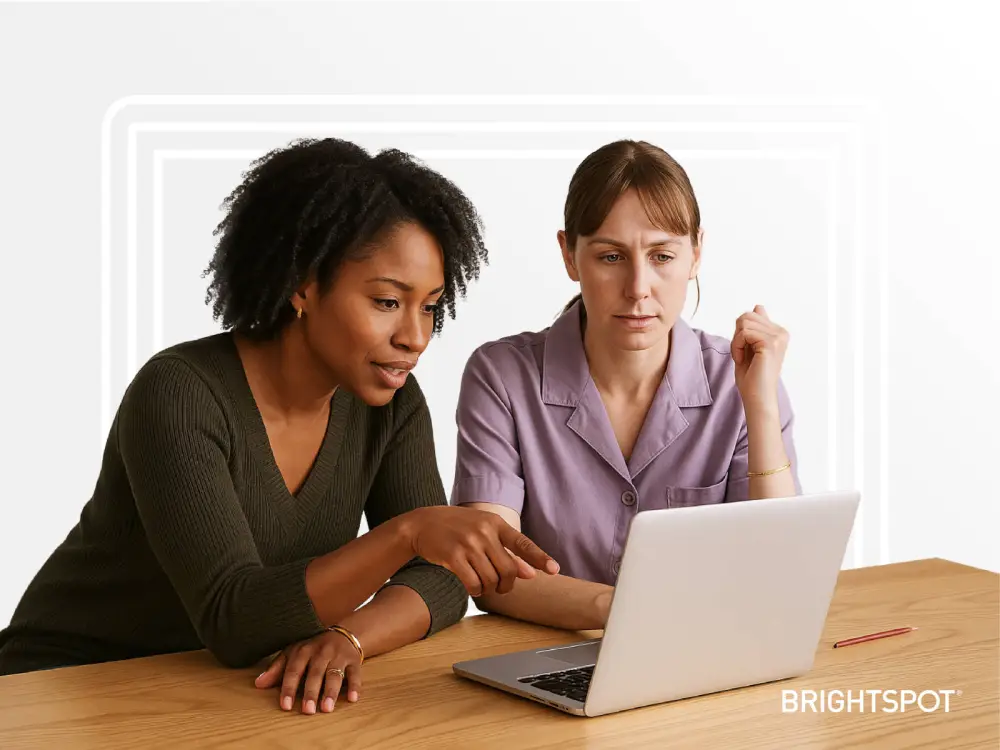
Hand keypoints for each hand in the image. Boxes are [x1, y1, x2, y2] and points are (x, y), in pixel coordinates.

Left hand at [255, 630, 361, 714]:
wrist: (344, 634)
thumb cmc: (313, 648)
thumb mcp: (293, 653)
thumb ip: (277, 669)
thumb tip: (258, 684)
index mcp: (303, 650)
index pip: (294, 670)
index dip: (289, 688)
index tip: (285, 705)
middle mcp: (321, 652)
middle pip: (315, 673)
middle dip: (311, 692)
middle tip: (307, 711)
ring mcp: (339, 655)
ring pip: (335, 674)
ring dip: (331, 691)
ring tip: (327, 708)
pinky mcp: (354, 660)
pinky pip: (355, 673)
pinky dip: (355, 686)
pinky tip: (352, 699)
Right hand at [401, 506, 559, 596]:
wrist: (422, 523)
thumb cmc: (458, 528)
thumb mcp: (483, 532)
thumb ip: (507, 551)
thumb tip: (530, 574)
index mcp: (495, 522)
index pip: (522, 542)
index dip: (540, 557)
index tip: (554, 570)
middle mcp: (484, 531)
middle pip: (508, 569)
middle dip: (507, 585)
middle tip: (501, 588)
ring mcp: (468, 543)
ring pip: (491, 579)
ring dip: (489, 589)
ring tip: (483, 585)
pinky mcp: (453, 556)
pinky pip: (473, 583)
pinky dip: (475, 590)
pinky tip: (472, 587)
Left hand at [731, 305, 788, 413]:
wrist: (756, 398)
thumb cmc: (752, 377)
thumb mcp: (750, 346)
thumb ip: (755, 327)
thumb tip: (759, 306)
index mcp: (778, 332)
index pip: (750, 315)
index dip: (740, 333)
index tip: (746, 351)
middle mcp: (781, 333)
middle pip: (746, 316)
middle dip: (737, 336)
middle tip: (742, 355)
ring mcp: (777, 337)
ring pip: (743, 322)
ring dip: (736, 342)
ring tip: (743, 358)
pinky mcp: (770, 343)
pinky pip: (743, 333)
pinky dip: (736, 346)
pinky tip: (742, 360)